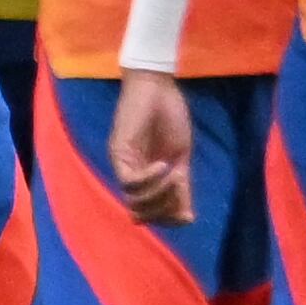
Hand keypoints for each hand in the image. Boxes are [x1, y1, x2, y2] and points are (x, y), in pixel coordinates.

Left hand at [111, 71, 197, 225]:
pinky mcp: (118, 152)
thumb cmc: (169, 116)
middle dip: (163, 212)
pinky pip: (129, 181)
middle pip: (139, 213)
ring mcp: (123, 165)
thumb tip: (187, 218)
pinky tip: (163, 166)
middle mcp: (132, 175)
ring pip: (133, 200)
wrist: (157, 85)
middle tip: (181, 194)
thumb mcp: (181, 157)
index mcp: (147, 178)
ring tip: (176, 177)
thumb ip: (182, 187)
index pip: (150, 213)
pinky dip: (148, 179)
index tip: (187, 213)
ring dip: (159, 195)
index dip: (167, 219)